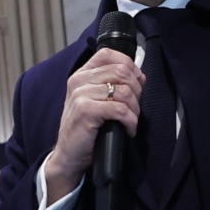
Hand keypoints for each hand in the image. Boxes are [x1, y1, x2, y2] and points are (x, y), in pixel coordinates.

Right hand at [43, 48, 143, 204]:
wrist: (69, 155)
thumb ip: (114, 84)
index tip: (135, 81)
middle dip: (136, 90)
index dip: (128, 65)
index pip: (108, 54)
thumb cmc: (85, 129)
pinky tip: (127, 129)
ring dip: (134, 110)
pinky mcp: (85, 111)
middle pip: (121, 71)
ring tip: (130, 121)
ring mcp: (80, 95)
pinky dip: (130, 121)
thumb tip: (139, 75)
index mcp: (81, 75)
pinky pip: (120, 109)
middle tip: (134, 108)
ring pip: (124, 91)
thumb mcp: (96, 101)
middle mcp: (78, 81)